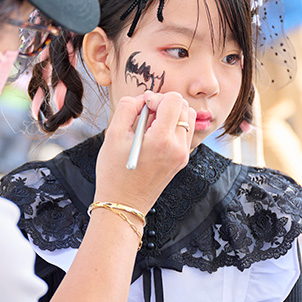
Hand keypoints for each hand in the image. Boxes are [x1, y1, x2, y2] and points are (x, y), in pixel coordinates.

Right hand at [94, 91, 193, 213]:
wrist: (123, 204)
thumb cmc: (114, 172)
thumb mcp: (113, 135)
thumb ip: (128, 108)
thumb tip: (143, 98)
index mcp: (162, 140)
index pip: (174, 100)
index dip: (156, 97)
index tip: (143, 108)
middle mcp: (178, 147)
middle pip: (184, 107)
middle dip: (165, 105)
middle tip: (146, 116)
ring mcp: (182, 155)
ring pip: (188, 119)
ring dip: (171, 115)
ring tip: (150, 126)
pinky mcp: (181, 161)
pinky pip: (184, 133)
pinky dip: (173, 128)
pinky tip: (154, 137)